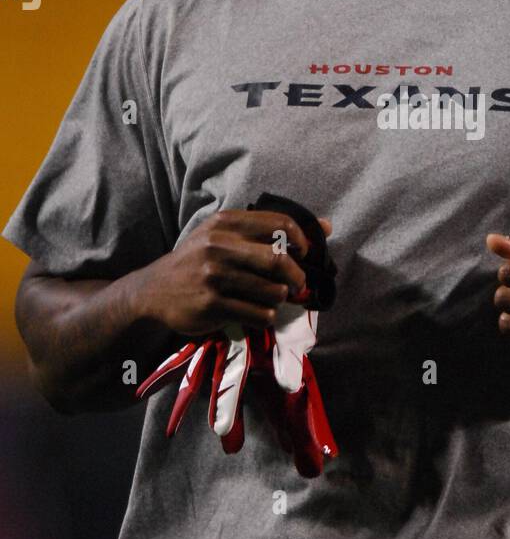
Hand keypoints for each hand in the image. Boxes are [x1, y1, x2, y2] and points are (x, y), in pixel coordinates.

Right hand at [134, 209, 332, 338]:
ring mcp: (214, 277)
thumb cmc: (197, 259)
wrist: (154, 290)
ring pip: (272, 291)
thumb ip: (268, 229)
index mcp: (225, 223)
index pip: (279, 223)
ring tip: (271, 298)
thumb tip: (326, 226)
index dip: (302, 240)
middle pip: (279, 260)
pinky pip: (258, 314)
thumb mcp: (223, 235)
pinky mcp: (212, 305)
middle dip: (297, 276)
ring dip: (279, 299)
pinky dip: (265, 315)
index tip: (305, 253)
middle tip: (298, 285)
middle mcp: (219, 246)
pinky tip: (257, 311)